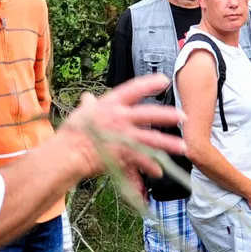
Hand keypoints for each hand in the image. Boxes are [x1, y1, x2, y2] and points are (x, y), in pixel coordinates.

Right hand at [61, 74, 183, 179]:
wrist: (67, 153)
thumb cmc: (72, 133)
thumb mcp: (80, 113)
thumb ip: (88, 106)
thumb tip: (87, 98)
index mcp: (110, 104)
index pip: (132, 89)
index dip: (149, 84)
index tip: (164, 80)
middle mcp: (119, 117)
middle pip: (148, 114)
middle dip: (167, 115)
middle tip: (183, 116)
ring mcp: (122, 136)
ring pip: (151, 139)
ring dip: (168, 143)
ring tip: (183, 147)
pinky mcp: (122, 154)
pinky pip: (141, 160)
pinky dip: (150, 166)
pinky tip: (159, 171)